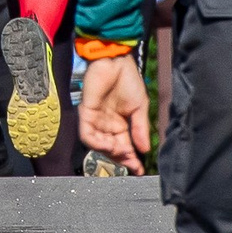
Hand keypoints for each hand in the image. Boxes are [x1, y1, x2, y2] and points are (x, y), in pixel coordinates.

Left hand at [78, 54, 151, 174]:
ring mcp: (96, 119)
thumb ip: (140, 129)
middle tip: (131, 165)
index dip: (131, 159)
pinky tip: (108, 145)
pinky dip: (97, 143)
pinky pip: (87, 134)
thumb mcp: (140, 107)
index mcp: (121, 123)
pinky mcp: (86, 113)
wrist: (116, 62)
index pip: (125, 147)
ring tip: (122, 153)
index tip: (139, 170)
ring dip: (110, 152)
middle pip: (111, 149)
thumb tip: (145, 149)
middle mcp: (107, 124)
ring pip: (98, 145)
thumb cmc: (128, 79)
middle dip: (121, 159)